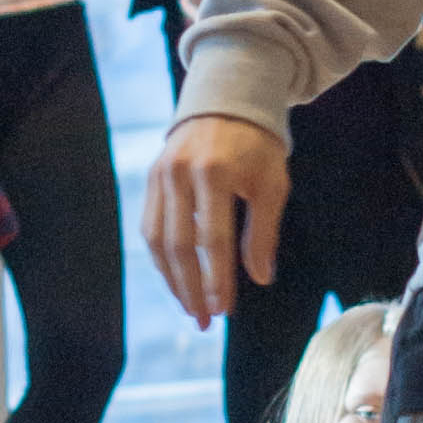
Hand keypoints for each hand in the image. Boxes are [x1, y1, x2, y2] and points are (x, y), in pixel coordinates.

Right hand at [144, 113, 289, 322]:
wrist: (227, 102)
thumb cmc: (258, 146)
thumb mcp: (272, 183)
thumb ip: (264, 231)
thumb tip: (260, 278)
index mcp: (214, 172)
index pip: (212, 239)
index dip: (217, 278)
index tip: (223, 310)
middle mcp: (179, 174)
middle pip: (179, 246)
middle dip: (191, 288)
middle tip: (204, 320)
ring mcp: (159, 175)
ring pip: (158, 241)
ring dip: (172, 280)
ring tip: (190, 308)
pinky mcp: (150, 178)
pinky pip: (150, 227)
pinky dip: (162, 258)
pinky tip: (176, 280)